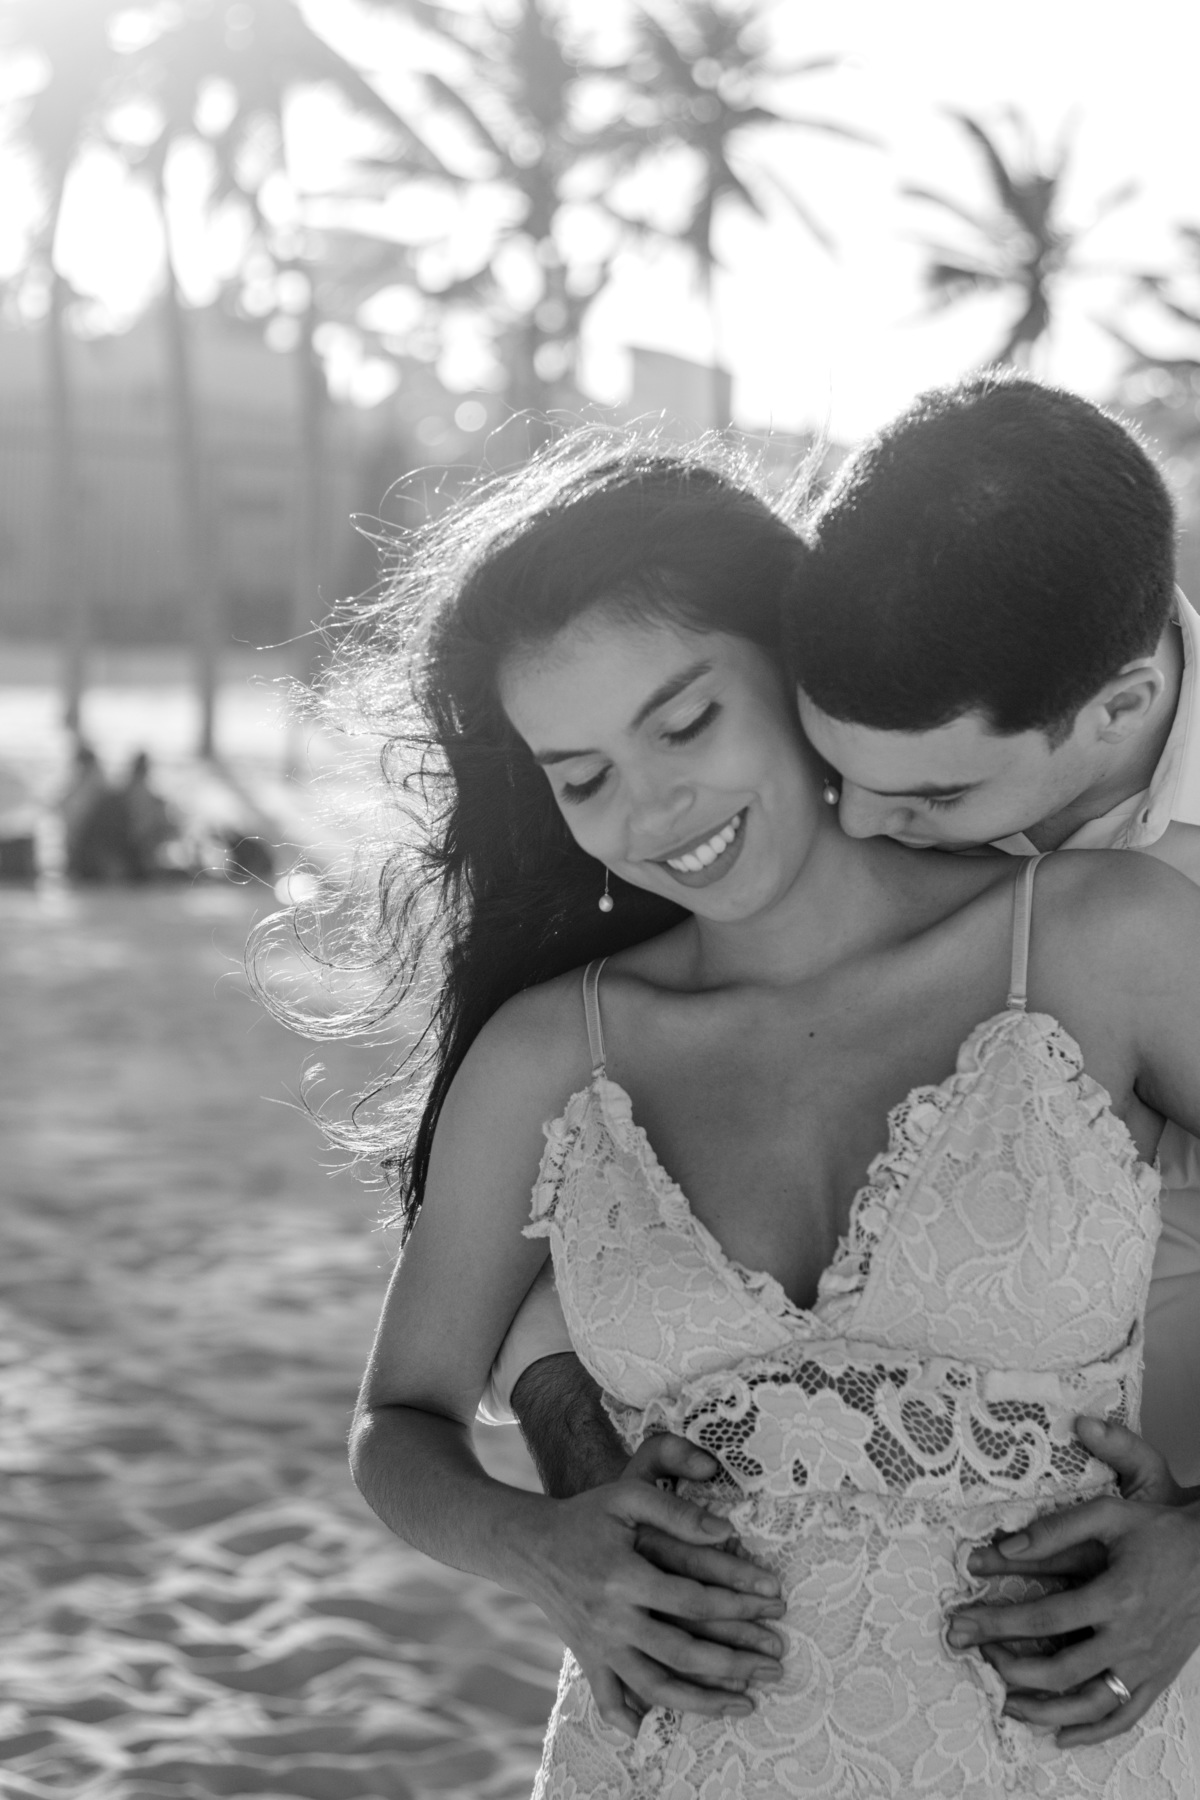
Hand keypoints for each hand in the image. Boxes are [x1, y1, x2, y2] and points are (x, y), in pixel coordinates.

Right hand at [521, 1433, 784, 1738]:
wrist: (530, 1544)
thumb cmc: (587, 1515)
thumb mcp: (627, 1496)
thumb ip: (675, 1510)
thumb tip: (726, 1532)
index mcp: (624, 1576)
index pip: (692, 1598)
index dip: (737, 1602)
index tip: (774, 1603)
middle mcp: (611, 1618)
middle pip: (682, 1651)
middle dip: (735, 1661)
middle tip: (777, 1663)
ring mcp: (598, 1645)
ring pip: (655, 1686)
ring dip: (703, 1701)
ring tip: (745, 1704)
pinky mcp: (587, 1658)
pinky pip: (612, 1698)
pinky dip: (632, 1717)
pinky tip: (658, 1729)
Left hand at [948, 1418, 1199, 1744]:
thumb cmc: (1160, 1531)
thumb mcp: (1110, 1515)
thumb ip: (1058, 1528)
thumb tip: (1006, 1546)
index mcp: (1116, 1596)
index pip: (1044, 1618)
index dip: (998, 1623)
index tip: (962, 1623)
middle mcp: (1130, 1639)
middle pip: (1060, 1669)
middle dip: (1009, 1667)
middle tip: (975, 1655)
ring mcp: (1146, 1665)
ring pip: (1089, 1705)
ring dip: (1043, 1710)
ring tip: (1006, 1702)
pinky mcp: (1158, 1678)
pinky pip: (1124, 1717)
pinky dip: (1092, 1733)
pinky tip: (1062, 1734)